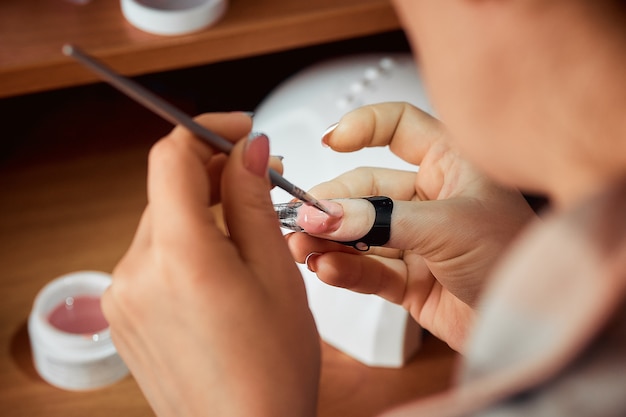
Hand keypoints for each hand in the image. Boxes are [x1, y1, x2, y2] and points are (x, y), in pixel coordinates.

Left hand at [102, 112, 319, 416]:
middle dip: (213, 174)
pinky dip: (184, 244)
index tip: (240, 132)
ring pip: (161, 222)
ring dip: (201, 211)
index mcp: (179, 255)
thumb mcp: (276, 271)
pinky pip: (152, 257)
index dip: (207, 132)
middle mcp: (135, 272)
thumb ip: (253, 200)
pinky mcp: (122, 314)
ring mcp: (122, 296)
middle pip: (167, 188)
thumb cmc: (272, 368)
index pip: (172, 156)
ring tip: (245, 228)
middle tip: (259, 178)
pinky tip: (220, 264)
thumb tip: (248, 149)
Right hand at [286, 103, 535, 351]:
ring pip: (361, 232)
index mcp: (452, 163)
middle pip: (366, 188)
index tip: (329, 141)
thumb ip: (381, 221)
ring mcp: (417, 240)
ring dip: (329, 240)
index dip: (362, 127)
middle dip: (332, 204)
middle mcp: (431, 197)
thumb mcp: (449, 227)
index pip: (399, 127)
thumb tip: (324, 216)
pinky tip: (326, 269)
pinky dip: (345, 270)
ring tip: (302, 248)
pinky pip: (368, 270)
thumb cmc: (515, 260)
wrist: (533, 326)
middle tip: (303, 218)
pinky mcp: (408, 280)